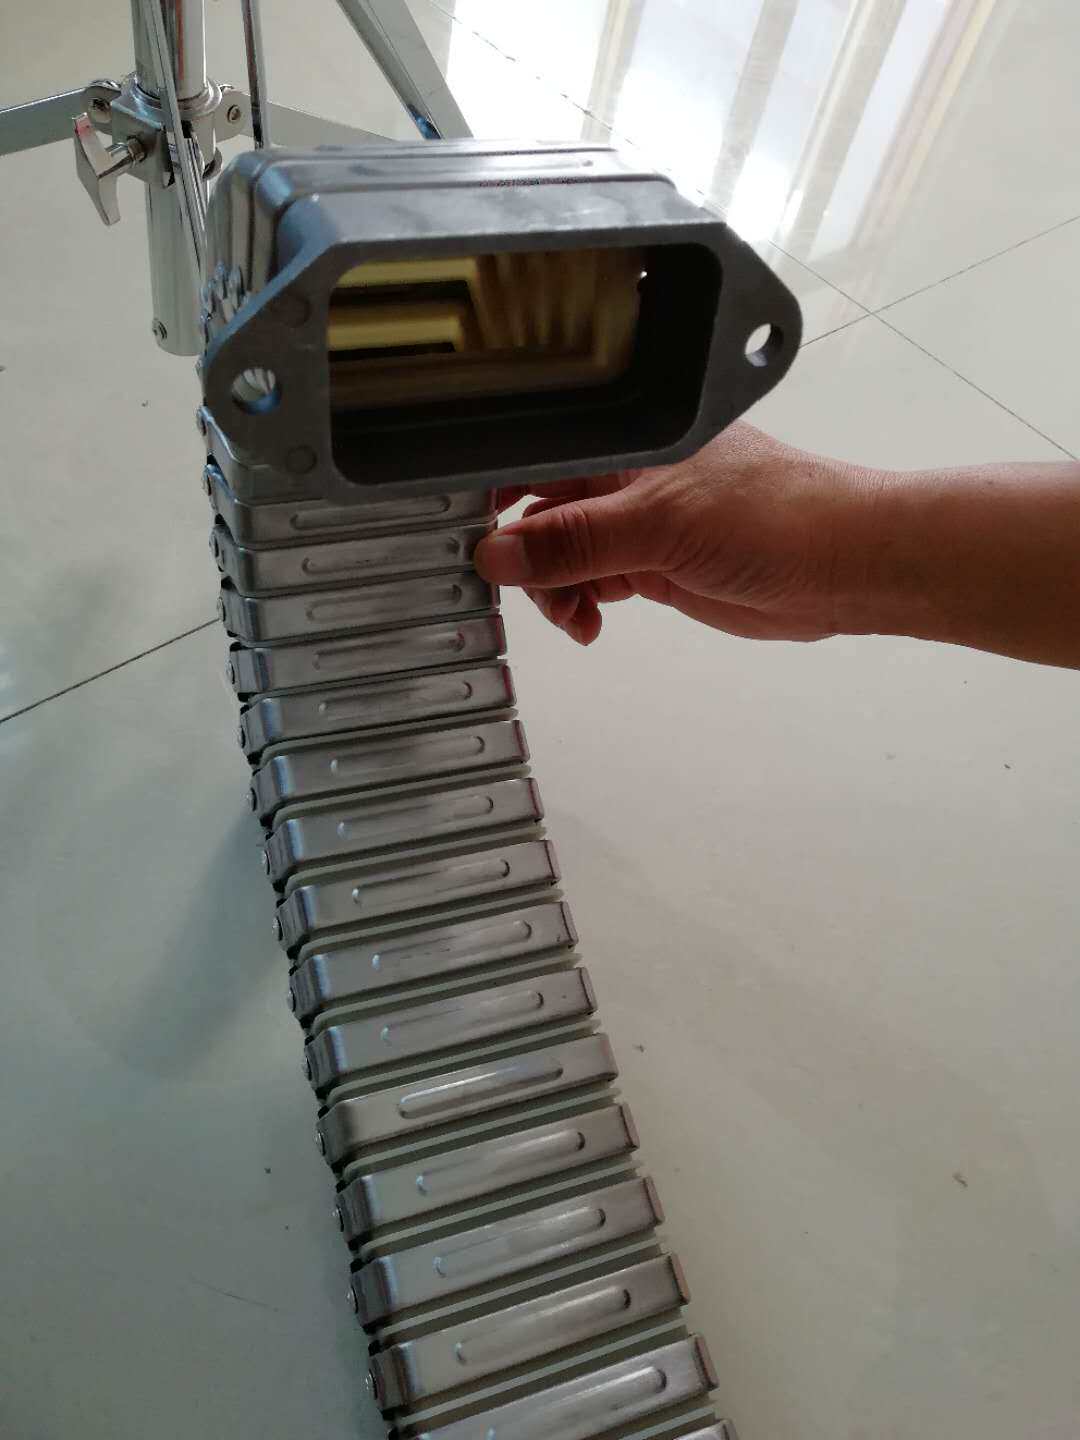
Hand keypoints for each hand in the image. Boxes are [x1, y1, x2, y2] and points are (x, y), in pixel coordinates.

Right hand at [474, 421, 882, 645]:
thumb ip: (572, 541)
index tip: (459, 531)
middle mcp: (623, 475)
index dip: (492, 489)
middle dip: (521, 552)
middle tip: (516, 591)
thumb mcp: (658, 524)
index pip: (536, 454)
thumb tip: (493, 555)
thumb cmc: (768, 517)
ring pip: (565, 552)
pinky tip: (588, 627)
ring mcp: (639, 522)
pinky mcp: (655, 565)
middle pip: (541, 509)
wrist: (843, 565)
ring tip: (571, 618)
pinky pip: (594, 580)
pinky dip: (580, 604)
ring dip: (552, 588)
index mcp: (622, 440)